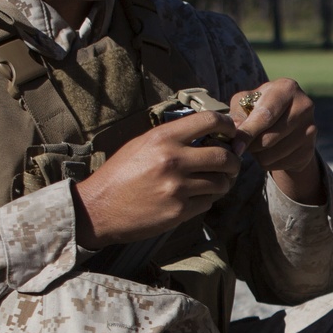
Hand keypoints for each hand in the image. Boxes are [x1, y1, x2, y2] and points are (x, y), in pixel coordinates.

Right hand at [72, 110, 240, 246]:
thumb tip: (208, 134)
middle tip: (231, 165)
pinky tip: (193, 198)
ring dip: (222, 184)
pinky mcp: (178, 211)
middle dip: (233, 162)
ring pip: (220, 183)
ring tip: (213, 183)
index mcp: (163, 138)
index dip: (227, 125)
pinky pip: (207, 203)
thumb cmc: (119, 175)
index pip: (209, 120)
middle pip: (224, 156)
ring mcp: (177, 187)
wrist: (98, 209)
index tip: (232, 133)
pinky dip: (206, 200)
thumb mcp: (142, 144)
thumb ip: (173, 138)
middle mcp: (172, 160)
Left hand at [229, 77, 324, 204]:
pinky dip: (269, 162)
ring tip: (258, 145)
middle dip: (251, 146)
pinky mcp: (309, 149)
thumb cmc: (260, 107)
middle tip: (244, 144)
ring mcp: (310, 128)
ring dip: (258, 155)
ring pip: (272, 155)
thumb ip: (238, 114)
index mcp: (286, 88)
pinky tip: (270, 152)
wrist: (286, 121)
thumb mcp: (246, 103)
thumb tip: (236, 130)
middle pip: (268, 139)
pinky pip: (280, 164)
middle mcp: (303, 106)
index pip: (265, 115)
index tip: (236, 146)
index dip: (248, 132)